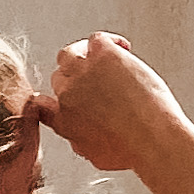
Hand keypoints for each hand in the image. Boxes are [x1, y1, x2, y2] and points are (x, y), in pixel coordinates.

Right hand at [45, 33, 183, 175]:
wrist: (151, 138)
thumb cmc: (132, 150)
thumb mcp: (96, 155)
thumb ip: (80, 142)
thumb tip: (78, 138)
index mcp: (63, 118)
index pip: (42, 102)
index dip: (55, 97)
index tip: (65, 96)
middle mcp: (67, 93)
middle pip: (60, 76)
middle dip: (77, 78)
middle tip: (98, 79)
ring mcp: (83, 72)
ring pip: (70, 53)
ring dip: (83, 54)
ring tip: (105, 59)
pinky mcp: (104, 56)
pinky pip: (97, 39)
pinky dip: (110, 41)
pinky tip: (123, 48)